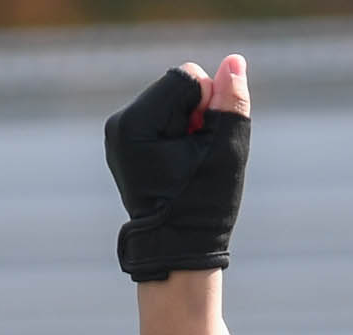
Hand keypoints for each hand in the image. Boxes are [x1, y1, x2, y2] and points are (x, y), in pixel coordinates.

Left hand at [104, 54, 250, 283]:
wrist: (178, 254)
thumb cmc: (203, 209)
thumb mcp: (225, 152)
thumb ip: (231, 103)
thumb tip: (233, 61)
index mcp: (135, 125)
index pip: (186, 78)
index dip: (208, 105)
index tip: (203, 144)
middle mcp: (119, 125)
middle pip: (176, 86)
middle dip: (196, 113)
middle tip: (196, 158)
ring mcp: (119, 135)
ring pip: (171, 100)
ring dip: (189, 124)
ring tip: (187, 166)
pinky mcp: (126, 143)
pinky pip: (162, 117)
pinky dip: (177, 133)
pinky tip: (178, 166)